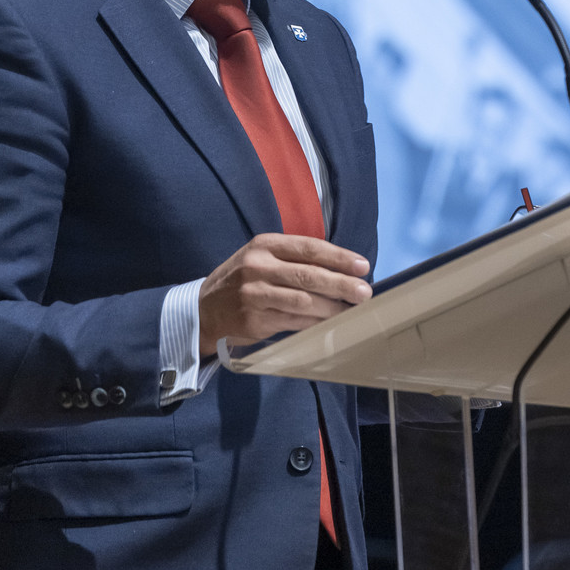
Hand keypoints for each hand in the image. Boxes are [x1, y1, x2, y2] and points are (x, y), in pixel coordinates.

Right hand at [198, 233, 371, 353]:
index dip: (339, 257)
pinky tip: (329, 323)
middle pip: (309, 275)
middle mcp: (258, 267)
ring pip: (304, 301)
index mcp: (265, 245)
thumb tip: (342, 270)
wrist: (204, 309)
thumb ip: (295, 260)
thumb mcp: (262, 259)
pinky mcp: (254, 320)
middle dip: (341, 284)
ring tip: (351, 310)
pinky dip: (315, 323)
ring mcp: (254, 294)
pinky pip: (293, 322)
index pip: (309, 248)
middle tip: (364, 292)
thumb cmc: (243, 280)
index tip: (362, 266)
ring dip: (332, 308)